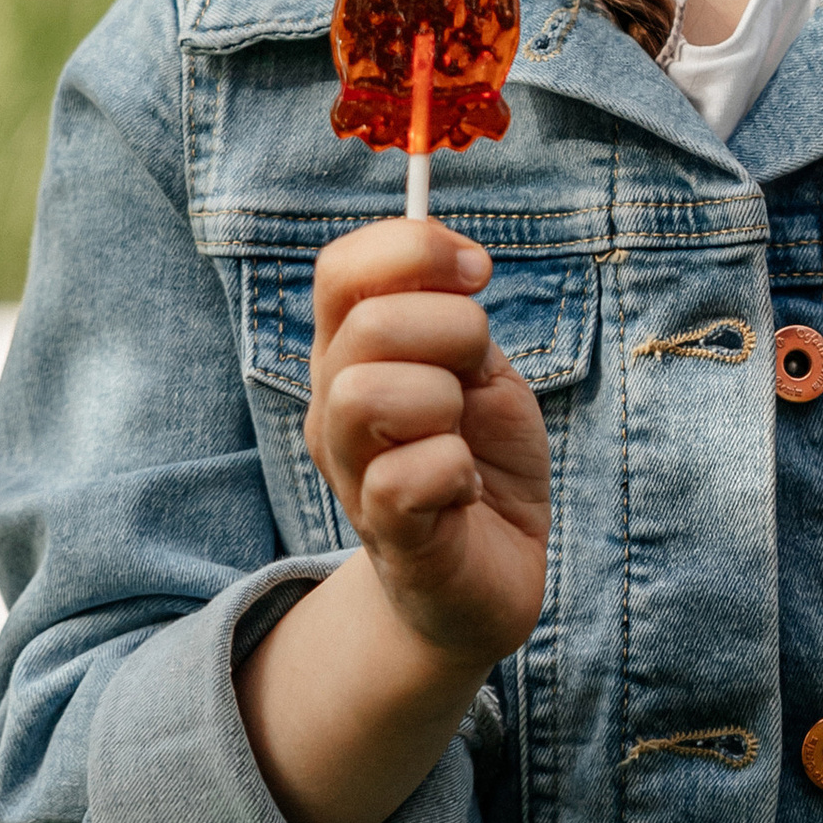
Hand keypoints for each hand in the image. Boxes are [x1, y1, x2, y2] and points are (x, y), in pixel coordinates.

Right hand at [308, 215, 550, 675]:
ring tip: (461, 435)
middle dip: (450, 328)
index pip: (340, 268)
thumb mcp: (479, 373)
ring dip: (444, 403)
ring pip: (367, 395)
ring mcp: (351, 473)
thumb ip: (456, 319)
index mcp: (351, 354)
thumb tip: (456, 261)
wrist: (489, 576)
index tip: (478, 270)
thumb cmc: (481, 461)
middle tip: (477, 372)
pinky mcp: (385, 533)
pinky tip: (466, 490)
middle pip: (364, 326)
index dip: (412, 247)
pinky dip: (457, 473)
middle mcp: (332, 407)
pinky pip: (406, 476)